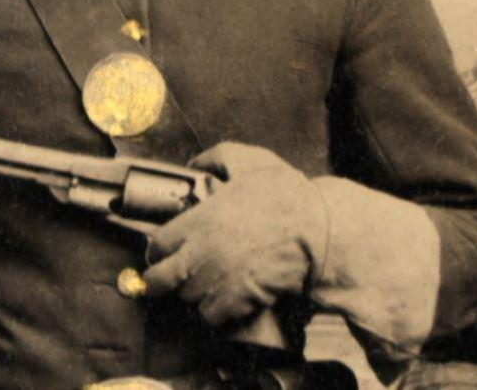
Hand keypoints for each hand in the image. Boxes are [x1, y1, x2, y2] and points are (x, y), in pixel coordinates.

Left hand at [142, 142, 327, 327]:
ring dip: (195, 293)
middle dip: (161, 281)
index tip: (166, 252)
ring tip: (209, 282)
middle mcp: (200, 254)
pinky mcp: (238, 302)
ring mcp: (217, 281)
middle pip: (159, 281)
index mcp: (198, 221)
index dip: (159, 250)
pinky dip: (217, 312)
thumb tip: (195, 164)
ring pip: (188, 299)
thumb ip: (215, 158)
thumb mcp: (249, 161)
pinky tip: (226, 298)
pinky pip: (212, 317)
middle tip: (171, 278)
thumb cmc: (286, 196)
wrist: (318, 229)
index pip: (157, 246)